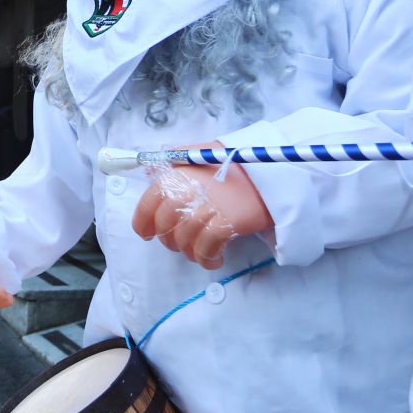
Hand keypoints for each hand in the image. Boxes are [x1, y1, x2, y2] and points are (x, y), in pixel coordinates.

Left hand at [131, 151, 272, 268]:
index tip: (147, 235)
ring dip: (190, 252)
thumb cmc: (232, 163)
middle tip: (181, 244)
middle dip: (170, 241)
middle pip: (165, 227)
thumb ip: (174, 161)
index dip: (143, 224)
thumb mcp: (199, 152)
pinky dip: (207, 259)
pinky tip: (214, 259)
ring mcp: (206, 207)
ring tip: (200, 253)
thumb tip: (149, 169)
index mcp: (174, 175)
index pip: (147, 205)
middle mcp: (186, 191)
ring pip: (185, 241)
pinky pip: (207, 249)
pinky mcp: (226, 222)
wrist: (269, 171)